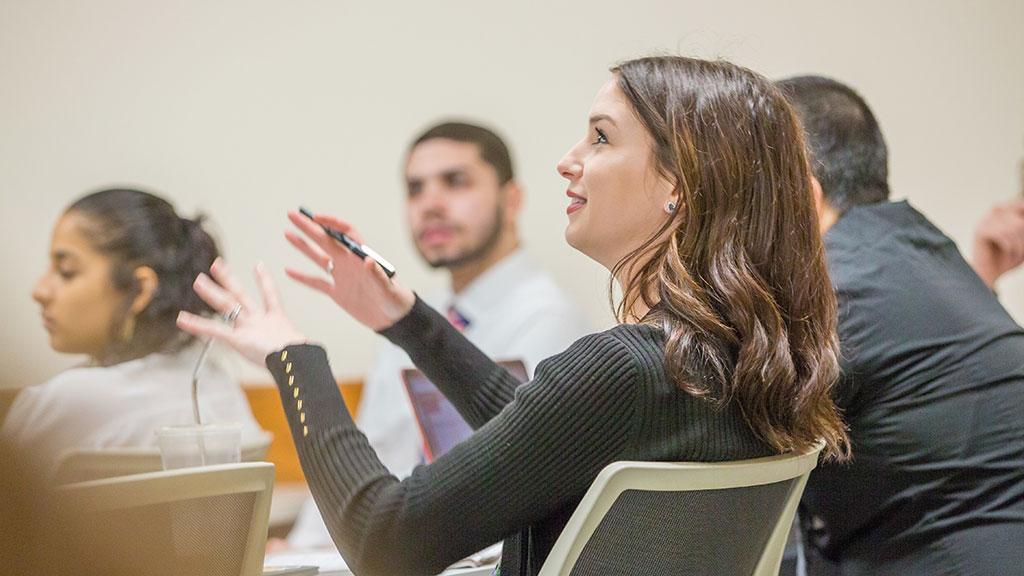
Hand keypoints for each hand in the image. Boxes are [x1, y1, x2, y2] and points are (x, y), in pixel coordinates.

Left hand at [176, 258, 307, 364]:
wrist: (298, 361)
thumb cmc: (303, 359)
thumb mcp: (303, 351)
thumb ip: (302, 350)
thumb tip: (311, 358)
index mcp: (277, 320)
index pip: (271, 295)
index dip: (265, 280)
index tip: (259, 265)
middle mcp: (260, 320)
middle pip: (241, 295)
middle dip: (228, 279)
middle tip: (217, 264)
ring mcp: (249, 327)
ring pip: (228, 305)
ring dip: (211, 292)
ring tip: (198, 280)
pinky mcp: (239, 339)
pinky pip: (215, 331)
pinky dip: (197, 325)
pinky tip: (181, 319)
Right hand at [284, 210, 414, 330]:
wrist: (393, 320)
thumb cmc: (395, 300)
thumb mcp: (388, 288)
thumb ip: (377, 275)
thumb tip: (368, 260)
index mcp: (361, 257)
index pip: (345, 233)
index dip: (332, 223)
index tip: (316, 217)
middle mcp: (349, 263)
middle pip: (326, 240)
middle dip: (310, 227)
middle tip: (293, 214)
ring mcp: (342, 276)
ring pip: (318, 257)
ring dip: (303, 246)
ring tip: (288, 233)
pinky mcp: (337, 292)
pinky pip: (316, 282)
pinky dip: (302, 277)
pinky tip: (288, 270)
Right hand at [972, 200, 1023, 287]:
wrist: (989, 273)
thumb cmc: (1009, 258)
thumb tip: (1023, 225)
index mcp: (1007, 210)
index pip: (1021, 205)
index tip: (1023, 237)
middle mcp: (996, 211)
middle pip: (1020, 220)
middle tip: (1022, 250)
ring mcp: (986, 219)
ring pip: (1014, 227)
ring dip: (1019, 244)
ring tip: (1016, 253)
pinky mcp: (979, 230)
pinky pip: (1001, 234)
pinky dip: (1008, 246)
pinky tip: (1007, 252)